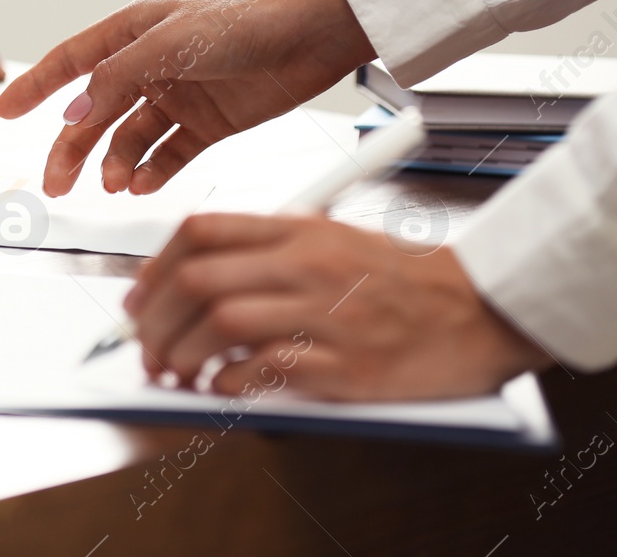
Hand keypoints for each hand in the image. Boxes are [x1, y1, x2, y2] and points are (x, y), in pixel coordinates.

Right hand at [0, 0, 374, 196]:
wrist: (314, 35)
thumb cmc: (246, 20)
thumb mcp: (169, 44)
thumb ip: (115, 79)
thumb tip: (74, 114)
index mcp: (132, 32)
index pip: (69, 62)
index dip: (34, 86)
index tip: (3, 109)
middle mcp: (149, 65)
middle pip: (94, 114)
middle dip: (71, 149)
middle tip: (56, 182)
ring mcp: (178, 96)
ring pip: (128, 139)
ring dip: (116, 163)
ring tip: (115, 182)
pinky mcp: (208, 123)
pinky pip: (166, 154)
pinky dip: (151, 171)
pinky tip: (142, 183)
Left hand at [122, 212, 551, 399]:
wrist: (481, 308)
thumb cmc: (404, 280)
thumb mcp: (332, 240)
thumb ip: (268, 250)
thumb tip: (194, 276)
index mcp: (297, 230)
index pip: (199, 231)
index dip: (153, 268)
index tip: (138, 299)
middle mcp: (306, 264)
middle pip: (197, 280)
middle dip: (154, 319)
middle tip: (145, 347)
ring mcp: (326, 312)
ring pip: (221, 323)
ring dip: (182, 354)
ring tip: (175, 372)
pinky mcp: (347, 364)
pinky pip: (267, 369)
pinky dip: (230, 382)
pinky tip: (222, 388)